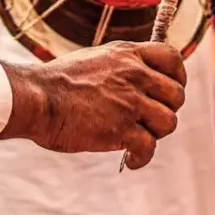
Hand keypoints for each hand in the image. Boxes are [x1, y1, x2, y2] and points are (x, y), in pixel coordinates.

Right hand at [0, 42, 187, 169]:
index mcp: (126, 55)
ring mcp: (129, 102)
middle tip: (149, 120)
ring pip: (169, 122)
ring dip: (157, 134)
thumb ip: (120, 66)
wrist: (36, 98)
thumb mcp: (94, 59)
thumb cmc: (56, 82)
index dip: (177, 76)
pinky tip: (132, 159)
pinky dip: (142, 157)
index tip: (170, 89)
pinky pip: (149, 147)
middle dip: (167, 109)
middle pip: (176, 94)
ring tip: (139, 138)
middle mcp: (133, 74)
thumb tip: (138, 78)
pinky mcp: (121, 129)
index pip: (171, 57)